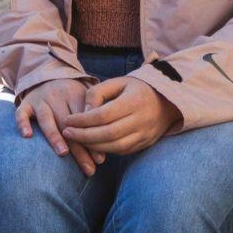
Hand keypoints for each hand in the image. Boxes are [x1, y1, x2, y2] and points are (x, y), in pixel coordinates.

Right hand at [15, 78, 96, 175]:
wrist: (47, 75)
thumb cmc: (70, 96)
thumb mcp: (83, 99)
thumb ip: (92, 121)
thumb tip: (102, 155)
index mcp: (74, 94)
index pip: (84, 119)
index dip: (92, 139)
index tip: (100, 159)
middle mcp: (56, 95)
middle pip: (67, 123)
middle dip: (78, 147)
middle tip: (88, 168)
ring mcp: (40, 99)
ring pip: (46, 119)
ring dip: (55, 136)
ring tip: (63, 153)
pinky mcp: (25, 102)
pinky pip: (21, 112)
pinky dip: (23, 123)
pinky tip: (28, 136)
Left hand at [60, 76, 180, 156]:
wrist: (166, 101)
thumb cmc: (135, 88)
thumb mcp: (118, 82)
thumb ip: (98, 93)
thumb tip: (83, 111)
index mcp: (134, 101)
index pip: (104, 115)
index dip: (83, 120)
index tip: (67, 119)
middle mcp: (141, 120)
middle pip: (108, 133)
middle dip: (84, 135)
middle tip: (66, 132)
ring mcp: (145, 135)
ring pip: (115, 147)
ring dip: (93, 146)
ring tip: (76, 139)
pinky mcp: (144, 144)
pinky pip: (122, 151)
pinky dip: (105, 149)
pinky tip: (92, 144)